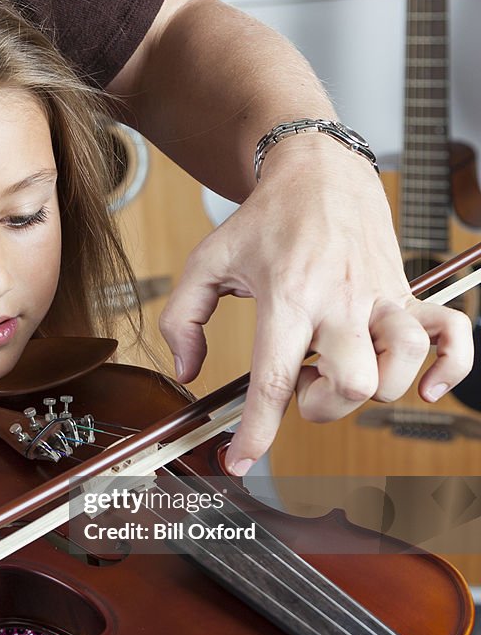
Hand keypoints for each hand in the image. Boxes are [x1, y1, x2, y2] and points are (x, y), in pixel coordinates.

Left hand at [159, 137, 474, 474]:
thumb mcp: (206, 262)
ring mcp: (381, 298)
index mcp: (287, 297)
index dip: (257, 432)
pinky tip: (427, 384)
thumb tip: (187, 371)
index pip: (273, 379)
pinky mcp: (408, 293)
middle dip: (322, 407)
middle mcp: (340, 301)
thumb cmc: (262, 221)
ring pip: (401, 368)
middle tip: (301, 382)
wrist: (318, 172)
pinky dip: (452, 367)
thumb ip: (182, 319)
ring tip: (339, 367)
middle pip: (351, 386)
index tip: (241, 463)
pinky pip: (455, 335)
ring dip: (371, 389)